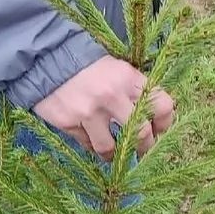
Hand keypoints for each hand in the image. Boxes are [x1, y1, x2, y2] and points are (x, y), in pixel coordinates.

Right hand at [33, 56, 174, 159]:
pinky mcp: (69, 123)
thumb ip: (135, 89)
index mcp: (130, 79)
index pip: (162, 106)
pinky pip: (87, 144)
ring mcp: (89, 112)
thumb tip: (152, 117)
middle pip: (141, 133)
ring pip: (111, 147)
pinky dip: (92, 145)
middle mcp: (113, 96)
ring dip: (115, 155)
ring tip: (115, 154)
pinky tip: (92, 139)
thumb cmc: (90, 64)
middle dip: (145, 147)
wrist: (49, 58)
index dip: (165, 124)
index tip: (160, 132)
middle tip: (143, 151)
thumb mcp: (119, 68)